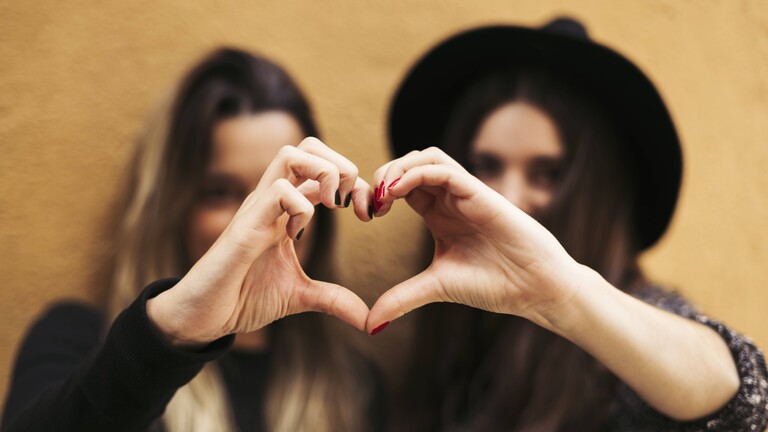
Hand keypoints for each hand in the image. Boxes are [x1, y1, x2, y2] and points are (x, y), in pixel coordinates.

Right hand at [147, 138, 372, 348]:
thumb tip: (366, 318)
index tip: (369, 214)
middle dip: (340, 164)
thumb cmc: (243, 298)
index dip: (354, 184)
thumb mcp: (300, 297)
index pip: (323, 169)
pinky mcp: (244, 228)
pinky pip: (276, 192)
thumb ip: (333, 299)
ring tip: (332, 206)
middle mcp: (272, 201)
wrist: (204, 319)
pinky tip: (297, 235)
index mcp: (287, 210)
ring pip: (290, 154)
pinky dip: (300, 207)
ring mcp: (256, 209)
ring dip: (323, 173)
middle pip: (307, 146)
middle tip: (350, 203)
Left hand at [367, 147, 581, 332]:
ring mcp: (464, 193)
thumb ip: (403, 298)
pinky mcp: (479, 192)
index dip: (379, 193)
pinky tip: (399, 193)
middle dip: (383, 176)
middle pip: (410, 164)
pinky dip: (416, 173)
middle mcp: (450, 199)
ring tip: (384, 195)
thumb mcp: (436, 287)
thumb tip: (371, 323)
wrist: (535, 288)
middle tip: (372, 206)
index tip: (366, 216)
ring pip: (426, 157)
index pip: (401, 186)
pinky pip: (443, 169)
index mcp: (438, 214)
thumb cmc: (495, 283)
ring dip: (398, 168)